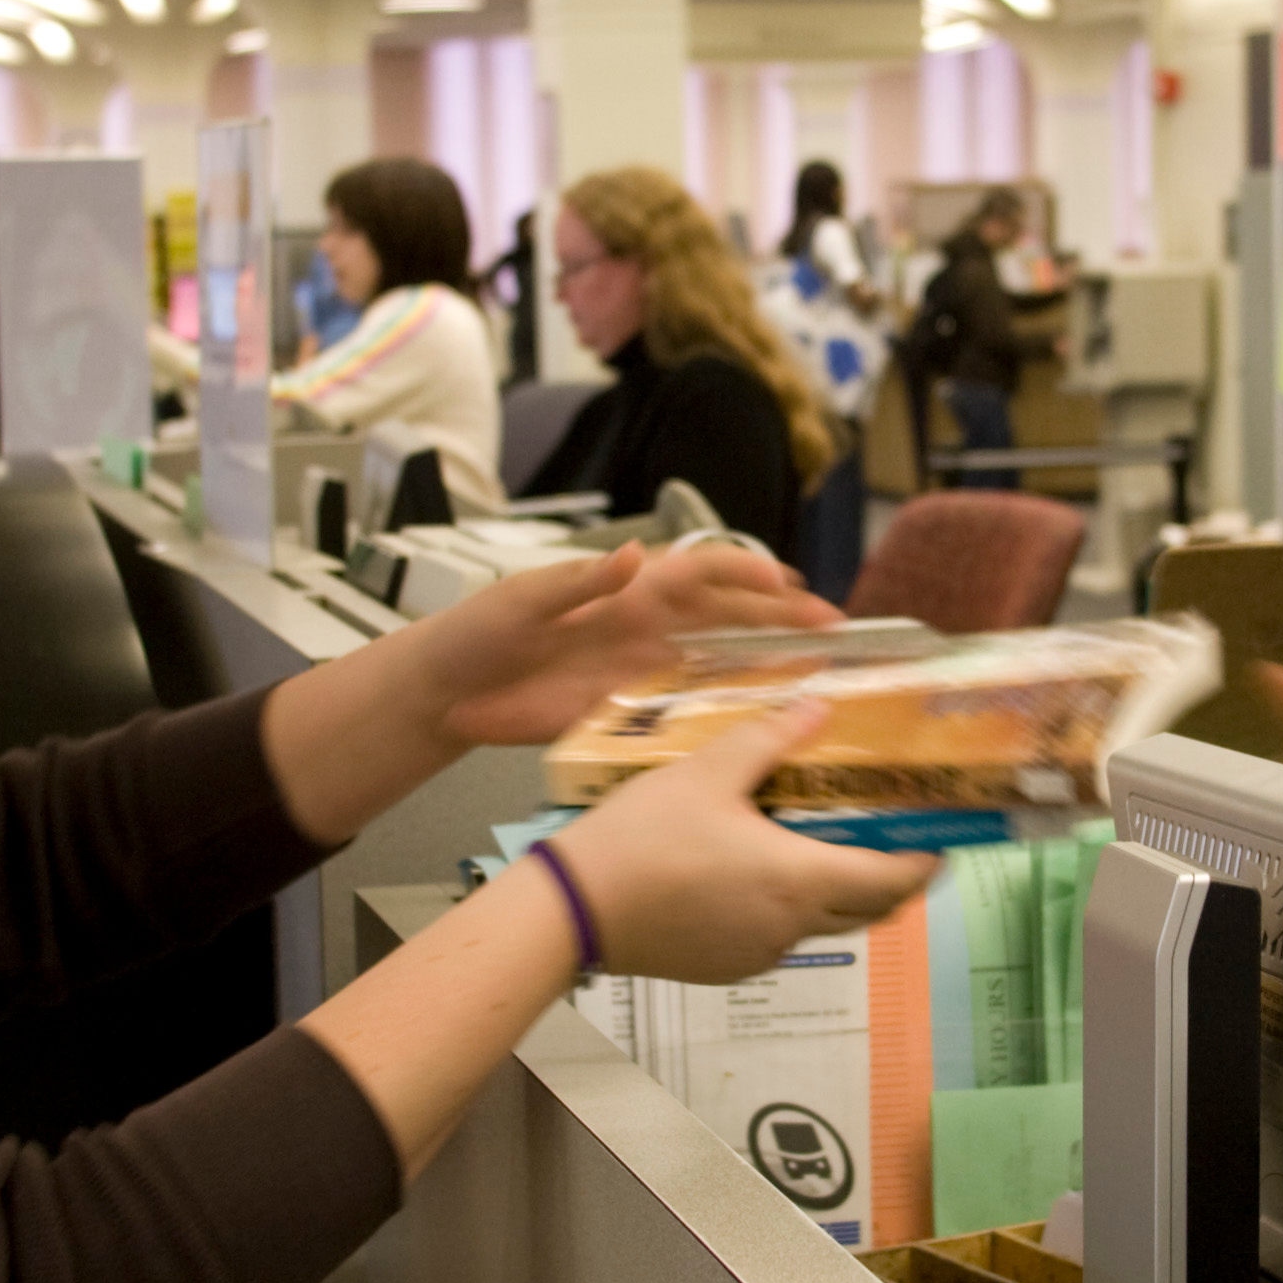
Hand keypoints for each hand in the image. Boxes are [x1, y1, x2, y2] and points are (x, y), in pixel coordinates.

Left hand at [415, 538, 832, 750]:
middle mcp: (646, 625)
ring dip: (771, 665)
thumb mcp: (523, 600)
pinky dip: (731, 714)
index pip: (700, 571)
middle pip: (729, 617)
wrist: (446, 693)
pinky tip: (765, 725)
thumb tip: (633, 558)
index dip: (746, 574)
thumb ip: (578, 583)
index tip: (788, 585)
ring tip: (821, 675)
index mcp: (626, 587)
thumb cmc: (479, 631)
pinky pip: (691, 712)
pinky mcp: (629, 713)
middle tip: (835, 632)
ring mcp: (643, 670)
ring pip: (722, 663)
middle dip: (784, 620)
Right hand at [544, 703, 934, 982]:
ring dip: (838, 891)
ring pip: (822, 925)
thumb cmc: (643, 837)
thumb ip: (771, 740)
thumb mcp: (707, 773)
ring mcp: (759, 954)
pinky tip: (759, 870)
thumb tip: (821, 706)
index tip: (943, 838)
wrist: (573, 910)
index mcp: (799, 880)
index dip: (925, 861)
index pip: (892, 881)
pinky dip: (790, 907)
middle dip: (891, 877)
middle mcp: (790, 928)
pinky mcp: (726, 967)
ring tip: (825, 843)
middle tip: (895, 835)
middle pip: (868, 910)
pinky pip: (778, 937)